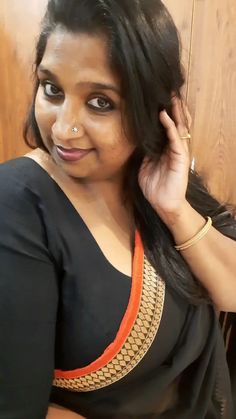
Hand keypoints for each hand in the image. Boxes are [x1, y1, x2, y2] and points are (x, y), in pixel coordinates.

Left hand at [138, 96, 191, 225]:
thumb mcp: (145, 165)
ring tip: (171, 96)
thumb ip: (144, 152)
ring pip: (179, 126)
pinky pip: (175, 138)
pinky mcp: (180, 157)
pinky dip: (170, 126)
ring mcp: (179, 151)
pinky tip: (164, 115)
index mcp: (166, 148)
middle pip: (176, 122)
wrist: (164, 204)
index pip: (167, 126)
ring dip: (175, 111)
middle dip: (173, 107)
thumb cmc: (155, 187)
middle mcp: (174, 147)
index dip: (163, 113)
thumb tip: (136, 139)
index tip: (156, 99)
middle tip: (167, 90)